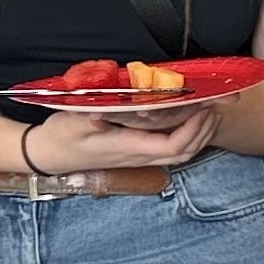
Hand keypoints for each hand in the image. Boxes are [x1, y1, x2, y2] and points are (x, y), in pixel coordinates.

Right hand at [20, 101, 217, 171]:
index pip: (173, 145)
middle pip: (184, 152)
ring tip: (208, 111)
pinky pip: (167, 149)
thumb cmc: (60, 137)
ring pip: (179, 153)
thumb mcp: (72, 122)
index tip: (203, 108)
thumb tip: (104, 112)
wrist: (47, 156)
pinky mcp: (134, 153)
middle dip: (204, 131)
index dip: (193, 129)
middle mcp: (138, 156)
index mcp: (129, 148)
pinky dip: (185, 136)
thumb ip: (91, 116)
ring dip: (198, 134)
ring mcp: (137, 157)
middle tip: (216, 106)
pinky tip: (187, 119)